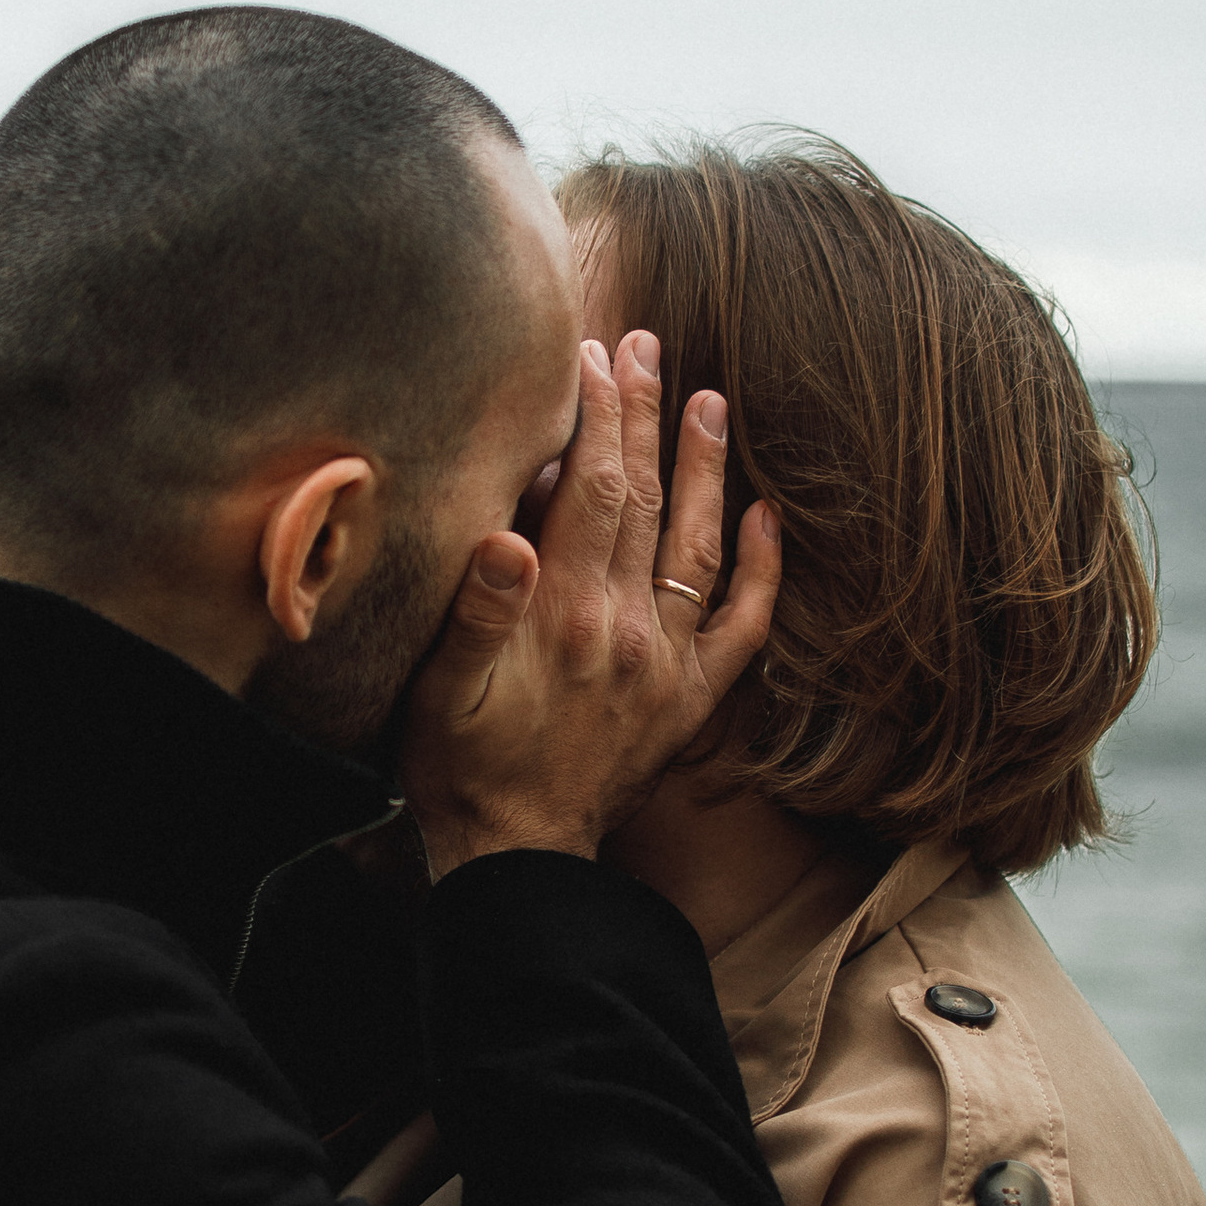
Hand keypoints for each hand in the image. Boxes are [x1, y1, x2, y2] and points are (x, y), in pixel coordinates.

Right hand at [401, 335, 779, 877]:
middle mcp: (627, 629)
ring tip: (711, 400)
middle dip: (645, 416)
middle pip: (643, 499)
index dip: (598, 417)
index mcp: (564, 615)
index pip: (590, 490)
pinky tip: (765, 516)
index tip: (596, 356)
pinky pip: (742, 627)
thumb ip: (476, 613)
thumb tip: (502, 536)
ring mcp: (667, 663)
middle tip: (649, 346)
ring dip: (704, 468)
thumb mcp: (440, 692)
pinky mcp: (690, 700)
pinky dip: (760, 569)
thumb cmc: (460, 769)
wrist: (517, 859)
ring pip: (698, 545)